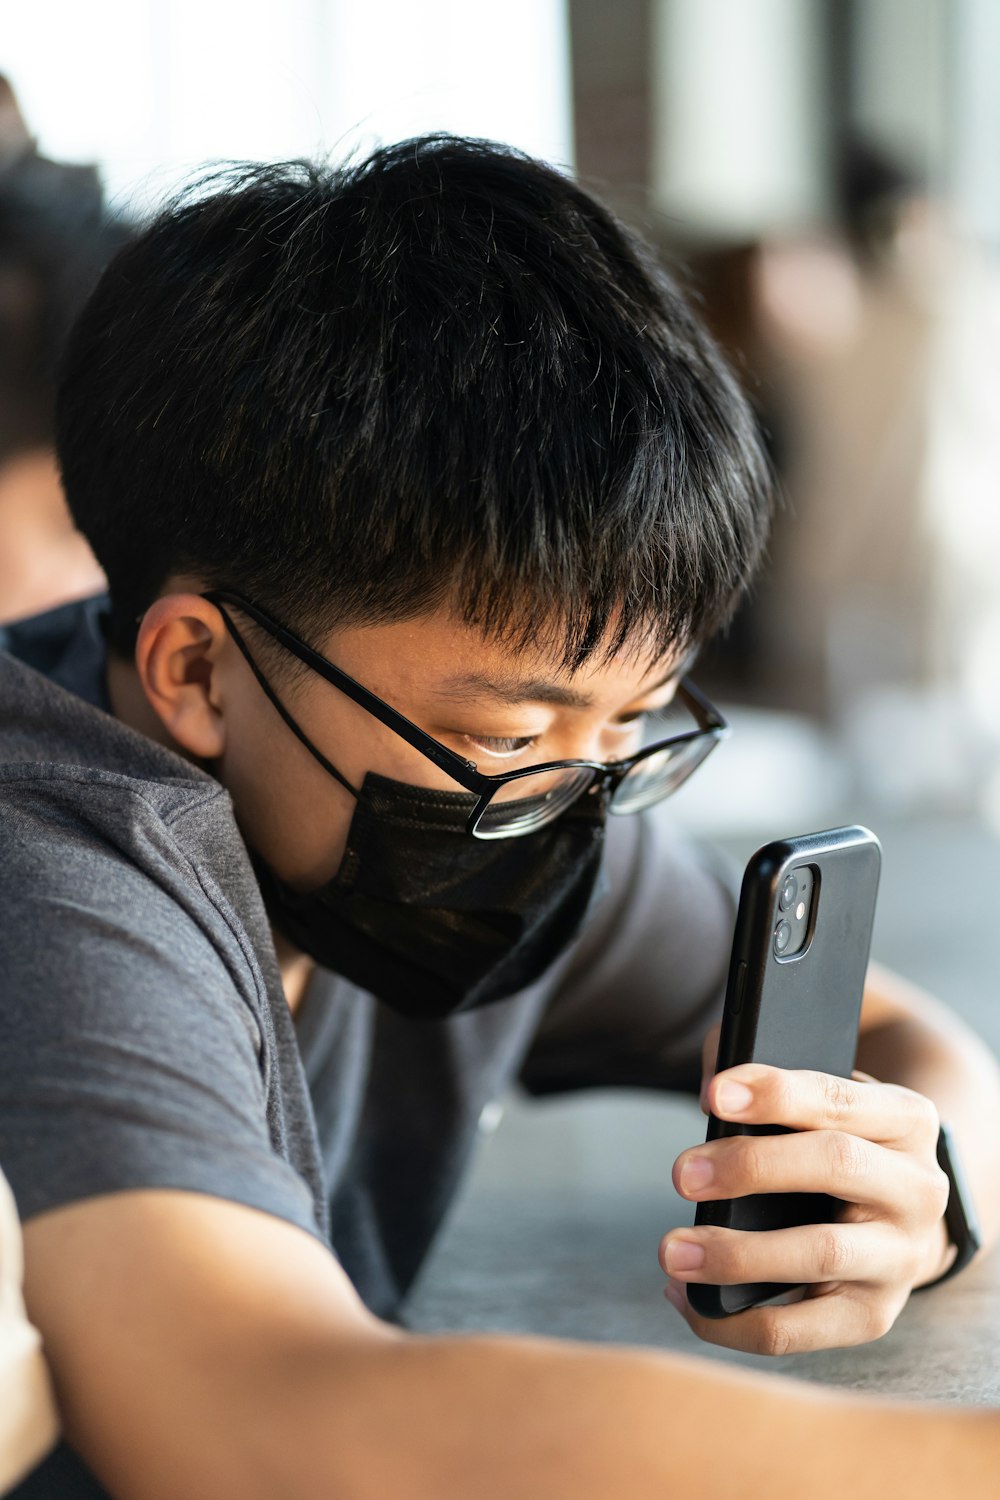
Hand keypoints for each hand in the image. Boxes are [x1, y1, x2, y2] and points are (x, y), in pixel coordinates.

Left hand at [658, 1024, 952, 1354]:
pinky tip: (685, 1299)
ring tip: (673, 1251)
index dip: (775, 1093)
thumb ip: (764, 1079)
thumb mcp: (821, 1101)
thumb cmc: (835, 1143)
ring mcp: (901, 1258)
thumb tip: (712, 1081)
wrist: (898, 1216)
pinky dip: (734, 1323)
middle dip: (752, 1166)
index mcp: (906, 1118)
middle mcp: (917, 1187)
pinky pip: (800, 1330)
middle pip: (836, 1165)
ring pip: (823, 1253)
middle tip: (682, 1174)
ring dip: (738, 1255)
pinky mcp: (872, 1315)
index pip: (837, 1098)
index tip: (714, 1095)